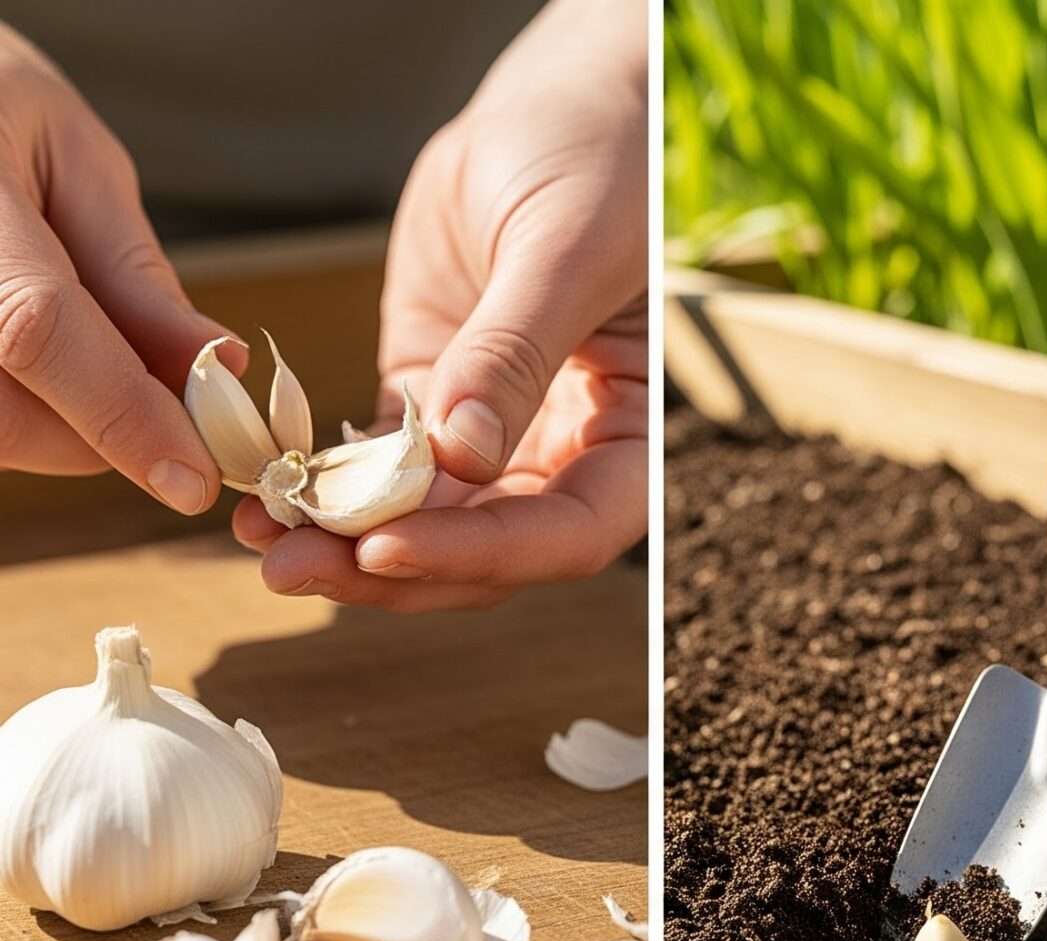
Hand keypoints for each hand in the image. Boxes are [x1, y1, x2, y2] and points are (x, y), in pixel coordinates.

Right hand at [0, 24, 235, 510]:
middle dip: (104, 436)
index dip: (121, 414)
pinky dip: (26, 409)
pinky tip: (50, 364)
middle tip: (173, 411)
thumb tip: (218, 369)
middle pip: (5, 413)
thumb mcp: (73, 156)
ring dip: (62, 429)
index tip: (196, 478)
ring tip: (99, 359)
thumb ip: (133, 271)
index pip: (37, 328)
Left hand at [234, 0, 646, 610]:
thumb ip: (513, 353)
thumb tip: (462, 456)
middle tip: (294, 566)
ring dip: (342, 542)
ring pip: (422, 523)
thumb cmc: (596, 164)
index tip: (391, 545)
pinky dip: (321, 488)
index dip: (485, 553)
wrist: (554, 107)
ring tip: (260, 540)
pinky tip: (264, 493)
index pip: (567, 529)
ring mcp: (489, 431)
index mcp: (625, 432)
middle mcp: (561, 449)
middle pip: (485, 548)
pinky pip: (372, 467)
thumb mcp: (561, 251)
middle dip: (391, 567)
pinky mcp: (426, 396)